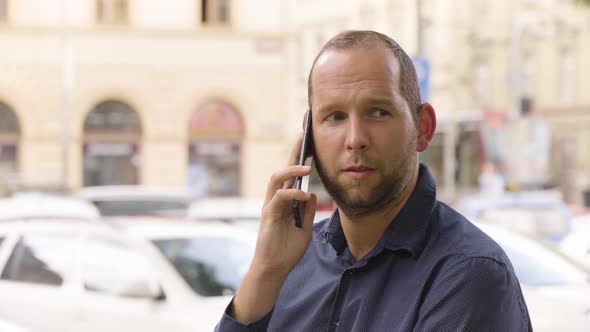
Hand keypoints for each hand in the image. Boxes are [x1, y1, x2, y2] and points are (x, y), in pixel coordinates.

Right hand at [251, 135, 316, 278]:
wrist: (275, 268)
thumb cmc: (288, 250)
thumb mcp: (305, 228)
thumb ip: (307, 210)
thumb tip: (310, 193)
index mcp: (285, 202)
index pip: (292, 176)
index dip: (300, 160)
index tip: (310, 145)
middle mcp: (276, 200)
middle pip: (283, 170)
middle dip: (293, 153)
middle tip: (303, 137)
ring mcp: (271, 206)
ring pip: (277, 178)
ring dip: (291, 170)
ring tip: (307, 167)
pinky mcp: (268, 214)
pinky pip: (279, 196)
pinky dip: (292, 193)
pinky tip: (302, 194)